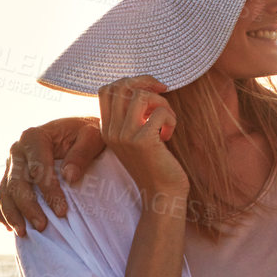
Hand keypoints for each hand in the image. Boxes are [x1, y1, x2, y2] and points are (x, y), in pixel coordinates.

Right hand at [0, 116, 106, 235]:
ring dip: (12, 214)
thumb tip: (69, 176)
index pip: (38, 168)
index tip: (62, 212)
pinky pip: (1, 196)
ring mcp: (11, 164)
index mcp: (34, 137)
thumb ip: (82, 153)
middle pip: (17, 182)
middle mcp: (17, 150)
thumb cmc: (86, 135)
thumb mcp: (92, 136)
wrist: (76, 133)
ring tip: (23, 233)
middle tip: (42, 226)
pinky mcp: (9, 176)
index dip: (49, 192)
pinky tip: (10, 228)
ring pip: (4, 192)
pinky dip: (4, 213)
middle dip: (28, 207)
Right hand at [98, 76, 186, 201]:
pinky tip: (168, 134)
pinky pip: (160, 112)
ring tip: (167, 120)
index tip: (151, 90)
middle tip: (163, 94)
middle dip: (147, 83)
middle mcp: (111, 131)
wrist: (161, 194)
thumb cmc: (155, 164)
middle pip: (122, 86)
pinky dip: (170, 118)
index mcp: (106, 129)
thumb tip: (144, 85)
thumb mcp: (136, 137)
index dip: (131, 82)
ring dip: (161, 102)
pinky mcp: (142, 141)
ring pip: (141, 95)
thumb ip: (132, 116)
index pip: (106, 89)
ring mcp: (124, 136)